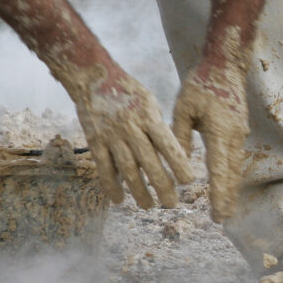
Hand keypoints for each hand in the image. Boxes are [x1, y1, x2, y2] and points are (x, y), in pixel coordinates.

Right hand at [74, 72, 193, 208]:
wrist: (94, 77)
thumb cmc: (129, 91)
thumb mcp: (150, 102)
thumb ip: (159, 127)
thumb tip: (175, 154)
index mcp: (149, 117)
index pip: (167, 145)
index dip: (178, 164)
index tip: (189, 182)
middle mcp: (131, 128)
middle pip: (149, 162)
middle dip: (162, 185)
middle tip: (172, 203)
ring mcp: (112, 136)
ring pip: (127, 169)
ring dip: (139, 191)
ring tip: (149, 206)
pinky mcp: (95, 140)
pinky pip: (104, 167)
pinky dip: (111, 185)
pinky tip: (119, 200)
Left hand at [172, 62, 249, 222]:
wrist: (225, 66)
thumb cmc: (201, 84)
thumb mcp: (184, 107)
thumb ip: (180, 136)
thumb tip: (178, 163)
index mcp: (219, 131)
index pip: (218, 169)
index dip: (217, 193)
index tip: (216, 212)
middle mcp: (233, 136)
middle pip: (231, 174)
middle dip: (227, 198)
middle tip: (222, 219)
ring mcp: (239, 134)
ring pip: (236, 168)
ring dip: (231, 190)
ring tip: (226, 209)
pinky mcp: (239, 131)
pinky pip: (237, 159)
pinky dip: (232, 176)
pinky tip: (228, 186)